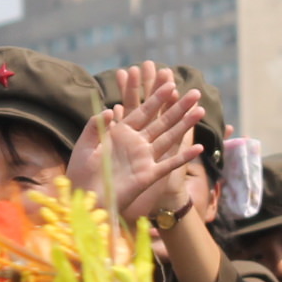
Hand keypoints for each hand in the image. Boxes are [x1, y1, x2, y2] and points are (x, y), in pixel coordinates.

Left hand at [67, 67, 202, 219]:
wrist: (84, 198)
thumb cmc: (81, 173)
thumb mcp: (85, 145)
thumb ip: (95, 126)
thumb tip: (111, 109)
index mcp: (121, 133)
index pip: (142, 111)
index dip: (156, 98)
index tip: (169, 82)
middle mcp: (136, 144)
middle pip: (161, 121)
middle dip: (178, 107)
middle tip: (195, 92)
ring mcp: (144, 159)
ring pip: (169, 138)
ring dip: (185, 125)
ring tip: (200, 110)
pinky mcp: (148, 175)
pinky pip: (169, 164)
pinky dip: (183, 157)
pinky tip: (198, 147)